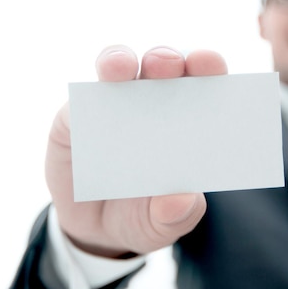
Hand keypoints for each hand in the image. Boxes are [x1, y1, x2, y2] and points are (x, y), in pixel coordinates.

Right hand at [45, 45, 226, 256]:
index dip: (209, 68)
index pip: (204, 84)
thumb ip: (176, 216)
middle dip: (167, 58)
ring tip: (120, 70)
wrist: (95, 230)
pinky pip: (83, 95)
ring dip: (121, 61)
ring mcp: (114, 104)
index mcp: (187, 121)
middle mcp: (153, 102)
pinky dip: (89, 89)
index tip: (211, 64)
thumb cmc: (143, 216)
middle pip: (163, 66)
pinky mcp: (76, 116)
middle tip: (170, 64)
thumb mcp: (161, 226)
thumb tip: (185, 199)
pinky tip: (90, 95)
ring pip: (119, 67)